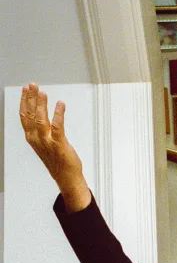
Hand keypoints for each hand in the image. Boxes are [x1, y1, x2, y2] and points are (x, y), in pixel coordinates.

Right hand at [19, 84, 90, 210]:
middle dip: (31, 98)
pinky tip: (60, 104)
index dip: (24, 101)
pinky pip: (57, 126)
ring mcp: (47, 142)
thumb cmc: (57, 160)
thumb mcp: (44, 143)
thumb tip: (41, 114)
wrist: (66, 177)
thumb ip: (41, 129)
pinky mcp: (59, 144)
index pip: (24, 116)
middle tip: (33, 85)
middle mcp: (36, 139)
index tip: (26, 90)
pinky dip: (58, 114)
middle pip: (30, 114)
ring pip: (40, 119)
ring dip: (41, 104)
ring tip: (43, 93)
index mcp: (31, 138)